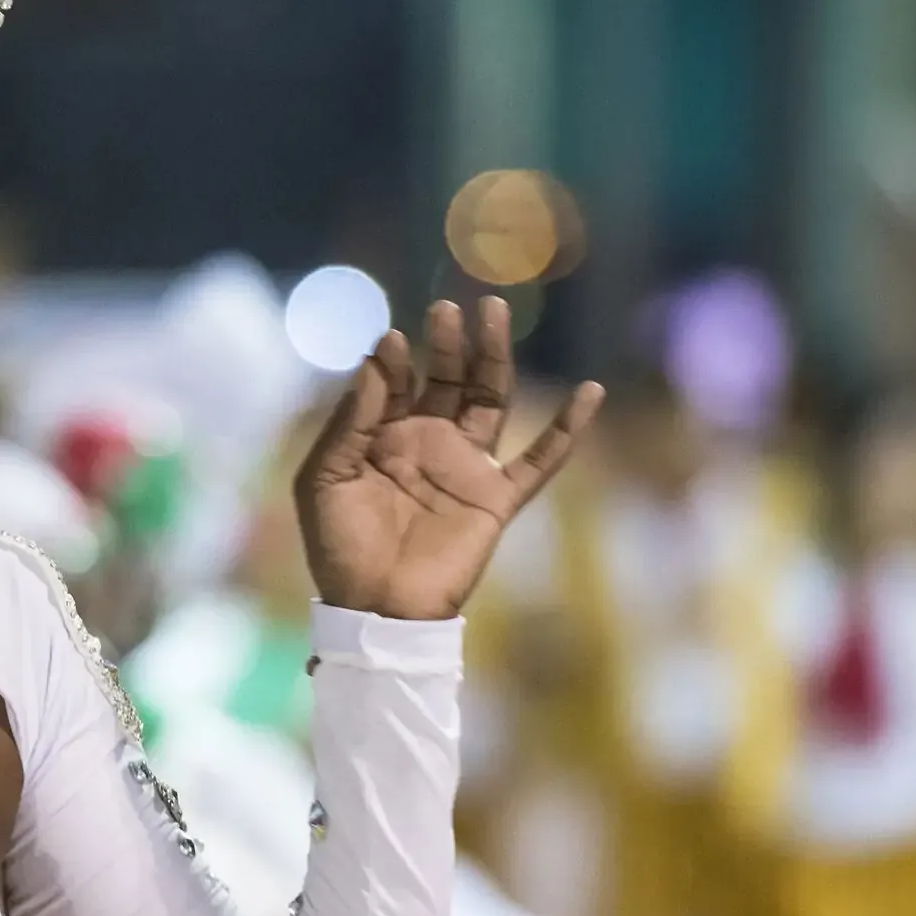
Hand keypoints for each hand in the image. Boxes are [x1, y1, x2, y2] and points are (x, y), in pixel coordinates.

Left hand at [296, 296, 602, 620]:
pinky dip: (569, 428)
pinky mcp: (497, 498)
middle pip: (448, 378)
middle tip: (448, 307)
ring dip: (494, 357)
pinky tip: (591, 392)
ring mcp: (467, 467)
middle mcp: (429, 442)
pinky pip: (541, 460)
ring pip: (490, 400)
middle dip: (448, 343)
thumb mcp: (324, 476)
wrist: (375, 608)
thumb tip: (375, 358)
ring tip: (493, 312)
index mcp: (384, 436)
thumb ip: (350, 420)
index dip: (395, 359)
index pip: (396, 381)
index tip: (392, 340)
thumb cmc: (340, 546)